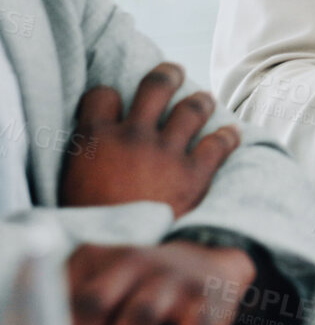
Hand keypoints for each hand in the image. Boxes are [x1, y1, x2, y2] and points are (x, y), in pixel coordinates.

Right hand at [60, 63, 241, 217]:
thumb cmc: (89, 226)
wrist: (116, 253)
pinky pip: (218, 144)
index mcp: (94, 139)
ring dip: (201, 100)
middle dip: (167, 75)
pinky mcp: (194, 174)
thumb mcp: (70, 187)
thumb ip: (84, 162)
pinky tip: (232, 133)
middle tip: (174, 71)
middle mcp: (133, 136)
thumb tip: (89, 157)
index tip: (116, 100)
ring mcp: (166, 152)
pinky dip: (228, 136)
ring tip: (204, 98)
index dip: (110, 95)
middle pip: (155, 88)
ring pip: (191, 109)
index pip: (102, 95)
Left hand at [65, 241, 255, 324]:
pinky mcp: (205, 302)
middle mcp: (133, 262)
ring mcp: (171, 281)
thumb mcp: (104, 279)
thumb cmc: (141, 284)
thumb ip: (74, 307)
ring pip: (137, 318)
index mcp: (99, 258)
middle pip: (95, 304)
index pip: (63, 296)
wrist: (208, 261)